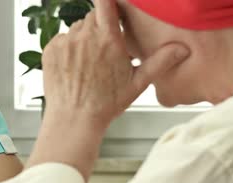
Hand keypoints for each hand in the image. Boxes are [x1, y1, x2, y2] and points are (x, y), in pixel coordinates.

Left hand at [29, 0, 188, 177]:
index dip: (109, 2)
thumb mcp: (137, 83)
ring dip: (82, 38)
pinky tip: (74, 66)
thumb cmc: (106, 104)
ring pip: (75, 28)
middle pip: (92, 17)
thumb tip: (182, 49)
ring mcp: (65, 43)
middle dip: (99, 27)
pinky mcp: (50, 51)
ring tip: (88, 61)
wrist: (74, 119)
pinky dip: (67, 48)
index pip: (106, 3)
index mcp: (108, 39)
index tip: (112, 8)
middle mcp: (85, 36)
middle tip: (104, 48)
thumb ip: (159, 61)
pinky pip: (61, 39)